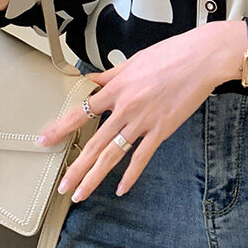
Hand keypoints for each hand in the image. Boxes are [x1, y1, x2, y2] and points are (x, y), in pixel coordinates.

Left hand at [36, 19, 247, 200]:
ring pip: (112, 155)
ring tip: (80, 193)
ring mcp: (143, 121)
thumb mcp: (135, 60)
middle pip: (93, 143)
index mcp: (117, 88)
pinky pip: (142, 157)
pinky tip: (121, 189)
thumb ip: (112, 74)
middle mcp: (126, 107)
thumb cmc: (172, 54)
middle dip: (75, 167)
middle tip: (62, 184)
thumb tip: (93, 79)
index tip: (45, 140)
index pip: (81, 112)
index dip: (60, 128)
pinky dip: (131, 175)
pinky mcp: (162, 130)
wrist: (202, 58)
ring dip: (94, 177)